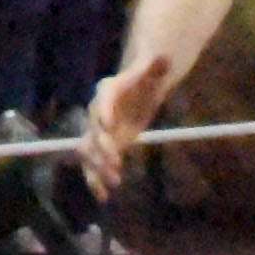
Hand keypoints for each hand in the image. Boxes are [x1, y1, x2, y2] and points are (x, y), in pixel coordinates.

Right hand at [74, 55, 167, 197]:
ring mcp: (99, 133)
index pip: (103, 100)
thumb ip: (155, 67)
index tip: (108, 126)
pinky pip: (94, 165)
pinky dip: (96, 181)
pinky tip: (103, 197)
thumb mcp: (152, 72)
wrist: (136, 91)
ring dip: (98, 168)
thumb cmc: (145, 79)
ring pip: (89, 152)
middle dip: (103, 148)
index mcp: (108, 92)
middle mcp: (98, 112)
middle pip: (95, 131)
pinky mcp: (104, 149)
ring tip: (113, 183)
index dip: (104, 112)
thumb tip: (164, 57)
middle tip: (116, 162)